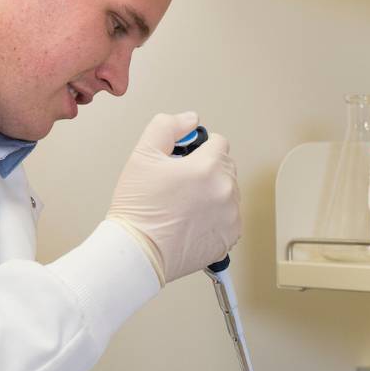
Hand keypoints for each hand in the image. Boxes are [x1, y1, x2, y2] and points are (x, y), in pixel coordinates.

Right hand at [106, 112, 240, 284]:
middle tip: (180, 184)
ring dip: (213, 193)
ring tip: (185, 205)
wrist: (138, 250)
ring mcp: (230, 216)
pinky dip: (216, 217)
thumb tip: (190, 120)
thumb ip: (167, 127)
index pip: (219, 142)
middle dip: (207, 170)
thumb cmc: (138, 209)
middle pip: (226, 167)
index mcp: (208, 167)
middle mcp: (225, 191)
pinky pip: (230, 218)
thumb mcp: (142, 154)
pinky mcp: (230, 237)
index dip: (200, 147)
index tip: (186, 159)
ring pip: (229, 193)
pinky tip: (193, 221)